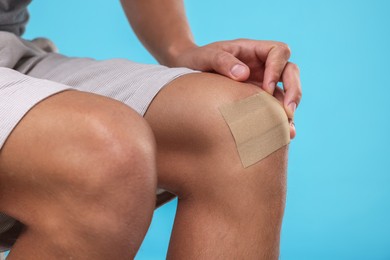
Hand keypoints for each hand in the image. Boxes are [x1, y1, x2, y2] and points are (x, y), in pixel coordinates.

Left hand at [170, 39, 301, 137]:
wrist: (189, 72)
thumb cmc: (199, 59)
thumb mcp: (206, 56)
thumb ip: (222, 61)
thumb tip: (244, 75)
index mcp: (254, 51)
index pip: (279, 52)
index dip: (277, 69)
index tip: (265, 87)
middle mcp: (263, 66)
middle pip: (291, 71)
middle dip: (293, 90)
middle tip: (288, 110)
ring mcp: (263, 83)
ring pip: (287, 92)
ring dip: (290, 109)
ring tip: (287, 129)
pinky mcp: (259, 100)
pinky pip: (276, 108)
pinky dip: (281, 121)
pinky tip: (283, 136)